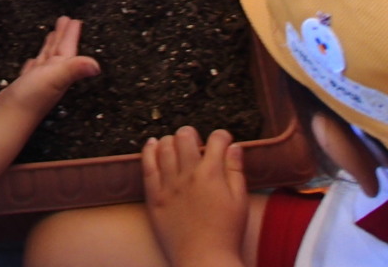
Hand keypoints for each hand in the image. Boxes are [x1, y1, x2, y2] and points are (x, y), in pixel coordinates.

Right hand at [0, 16, 99, 118]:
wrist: (9, 120)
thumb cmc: (31, 99)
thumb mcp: (55, 79)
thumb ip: (74, 69)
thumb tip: (97, 66)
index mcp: (60, 72)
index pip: (68, 49)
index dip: (71, 35)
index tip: (74, 21)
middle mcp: (51, 76)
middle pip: (59, 51)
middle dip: (63, 36)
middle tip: (66, 20)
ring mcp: (38, 82)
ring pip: (46, 59)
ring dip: (50, 47)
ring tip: (52, 35)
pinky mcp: (24, 86)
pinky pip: (32, 70)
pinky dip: (34, 63)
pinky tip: (33, 60)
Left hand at [144, 127, 247, 266]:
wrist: (204, 260)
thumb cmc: (227, 233)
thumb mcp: (240, 201)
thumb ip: (236, 170)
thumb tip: (234, 146)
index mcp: (212, 174)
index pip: (217, 140)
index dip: (222, 136)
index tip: (223, 141)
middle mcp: (188, 175)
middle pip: (185, 137)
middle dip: (192, 133)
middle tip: (196, 141)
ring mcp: (169, 185)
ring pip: (164, 147)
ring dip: (171, 140)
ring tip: (176, 144)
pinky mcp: (155, 196)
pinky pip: (147, 166)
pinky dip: (149, 150)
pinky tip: (152, 144)